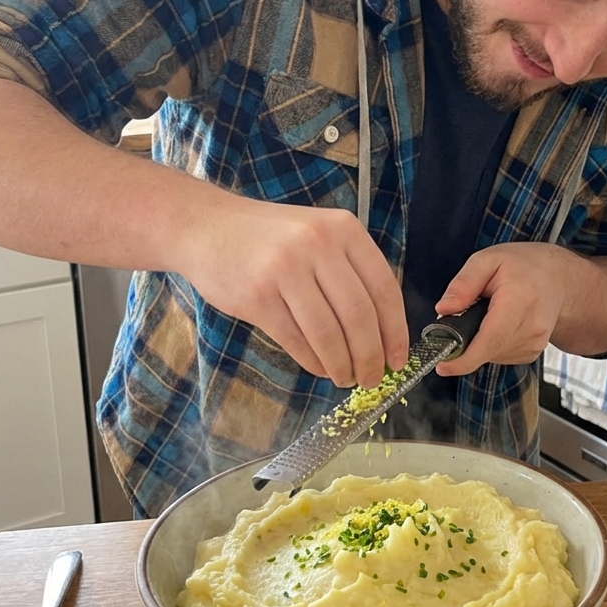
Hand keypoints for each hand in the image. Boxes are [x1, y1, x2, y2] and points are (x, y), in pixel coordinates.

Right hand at [177, 195, 407, 389]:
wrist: (208, 227)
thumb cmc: (272, 238)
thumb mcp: (319, 235)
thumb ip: (350, 272)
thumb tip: (384, 335)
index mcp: (343, 229)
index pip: (384, 289)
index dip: (396, 332)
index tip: (399, 360)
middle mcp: (318, 245)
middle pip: (359, 316)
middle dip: (371, 357)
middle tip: (373, 378)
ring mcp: (285, 269)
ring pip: (329, 334)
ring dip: (343, 365)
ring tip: (346, 378)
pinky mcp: (257, 296)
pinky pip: (297, 340)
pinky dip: (315, 362)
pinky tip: (321, 368)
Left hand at [433, 242, 572, 376]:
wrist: (558, 279)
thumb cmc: (523, 266)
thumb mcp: (488, 260)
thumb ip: (464, 283)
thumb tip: (443, 309)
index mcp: (520, 300)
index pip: (491, 339)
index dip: (464, 359)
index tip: (442, 366)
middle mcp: (532, 327)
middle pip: (487, 349)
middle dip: (465, 340)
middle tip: (465, 313)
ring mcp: (535, 344)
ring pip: (490, 354)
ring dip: (478, 340)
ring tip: (489, 312)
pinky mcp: (532, 353)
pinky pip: (499, 355)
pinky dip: (490, 343)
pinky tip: (498, 323)